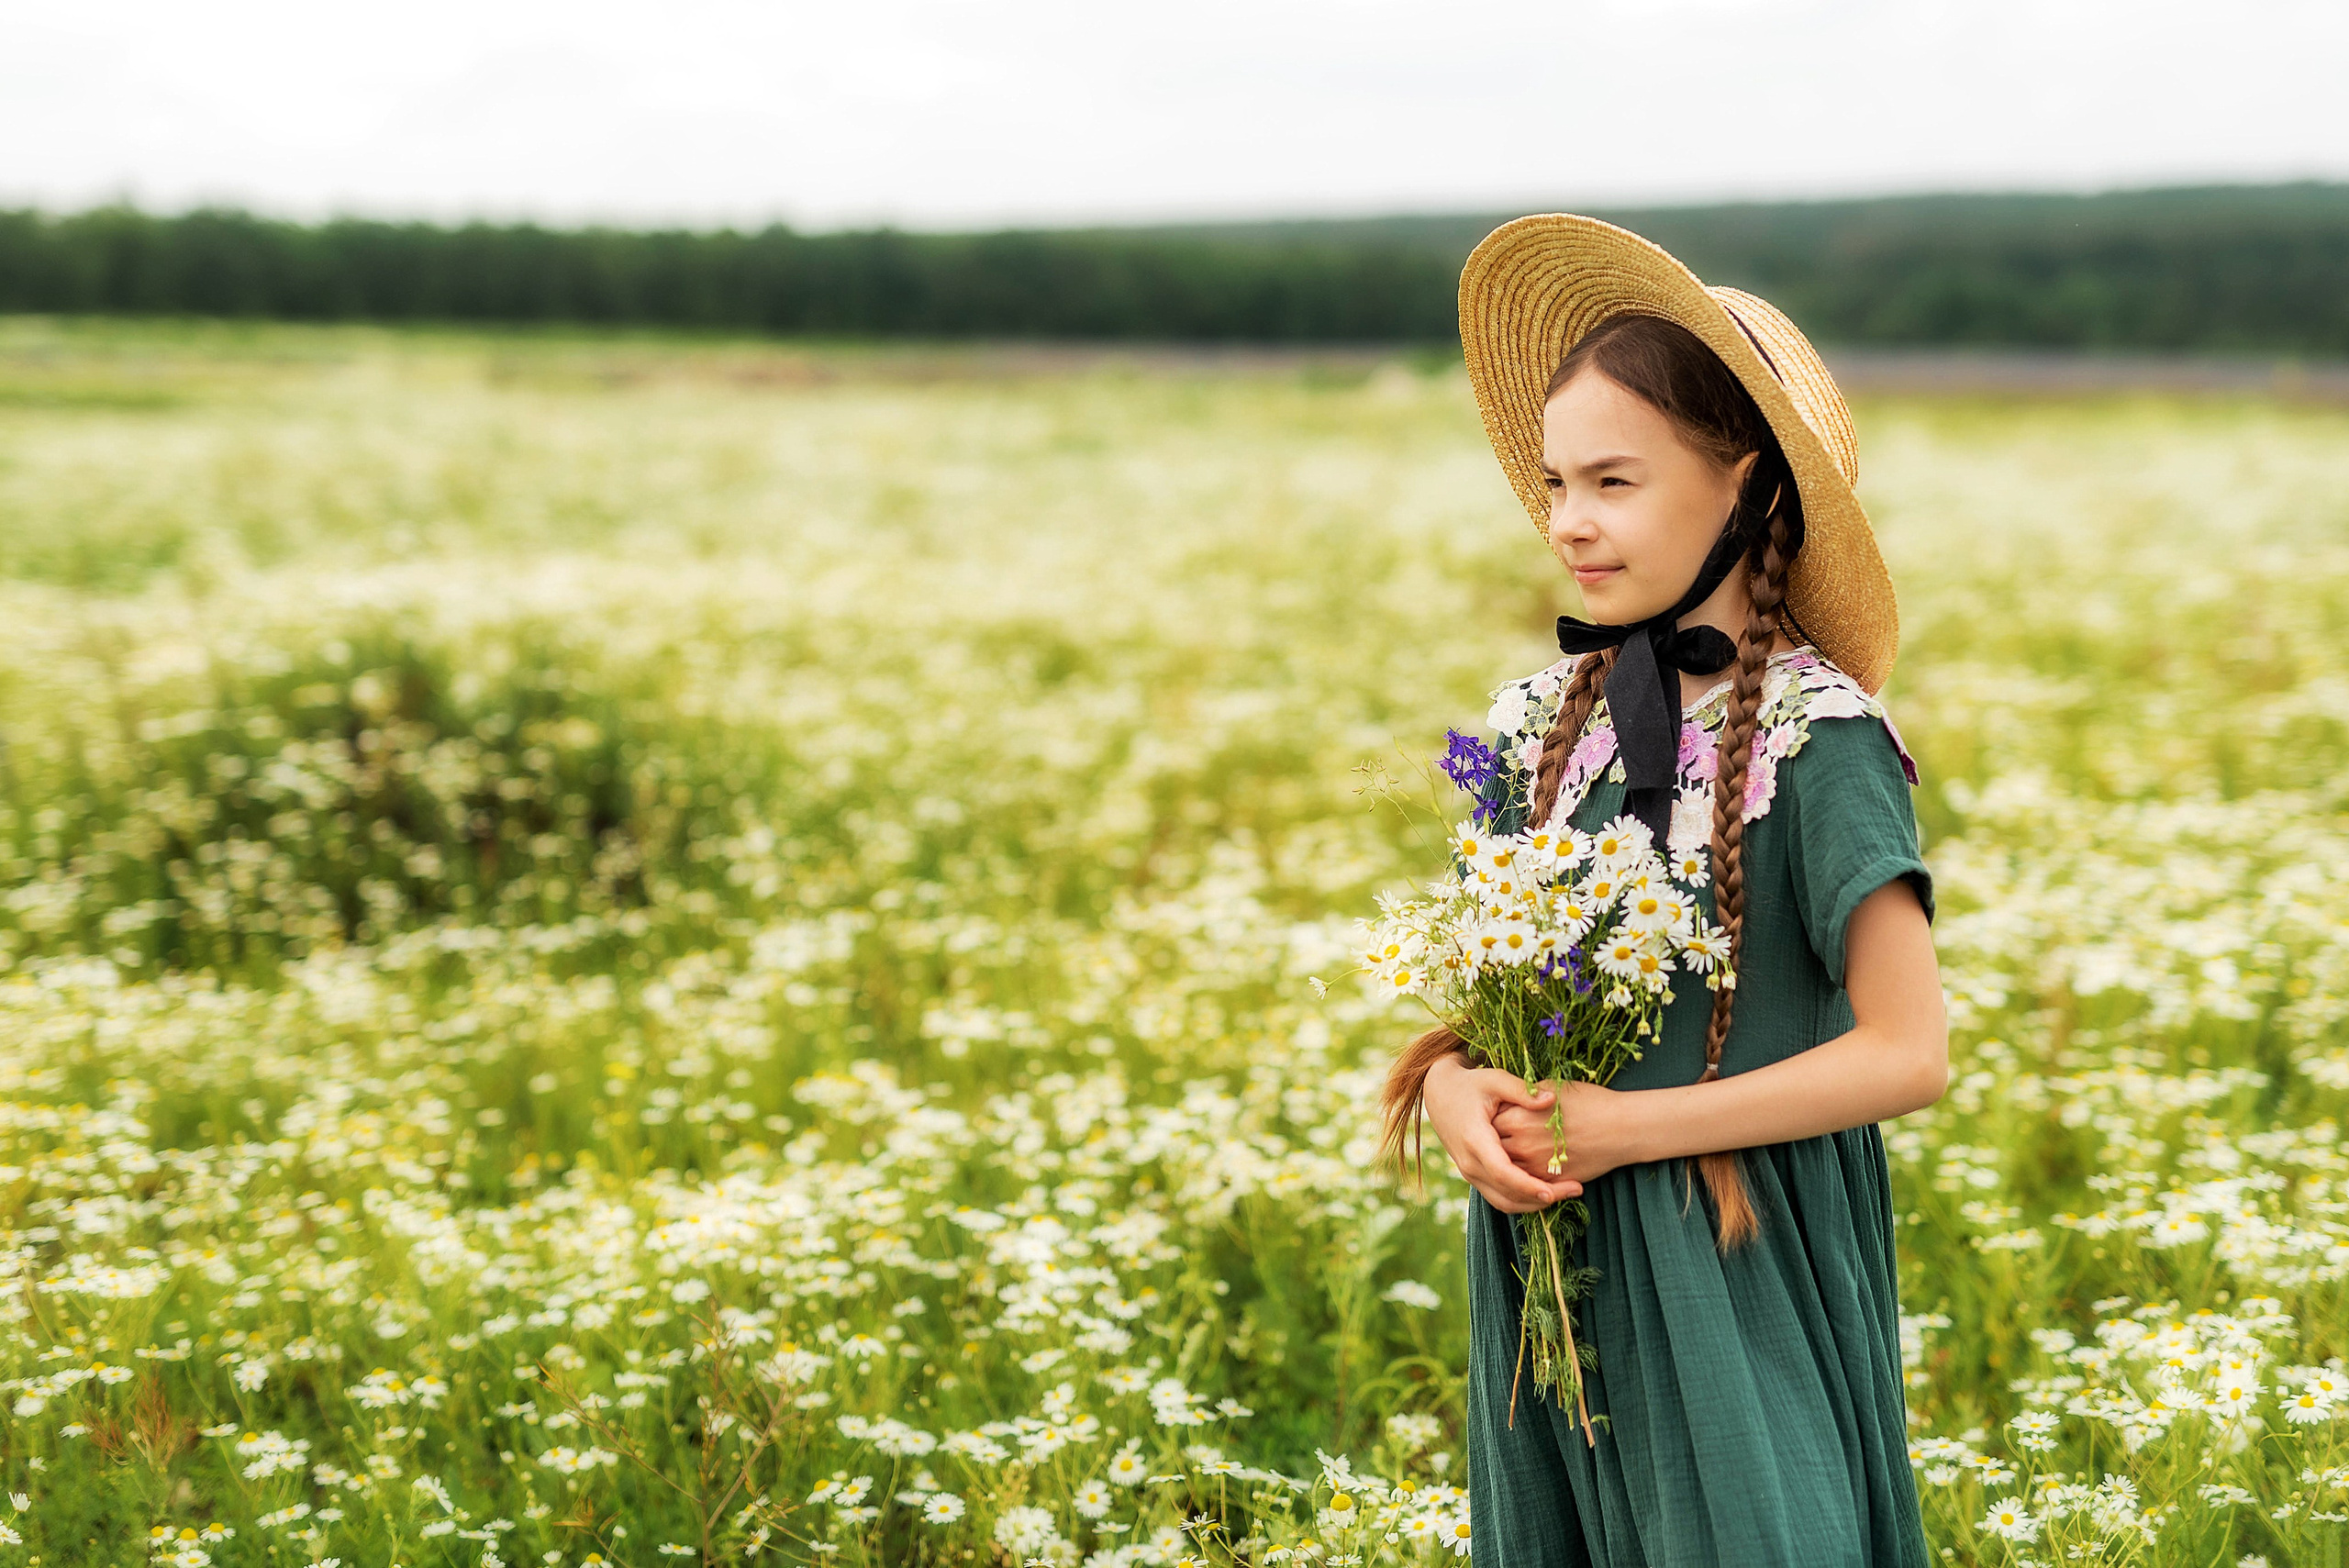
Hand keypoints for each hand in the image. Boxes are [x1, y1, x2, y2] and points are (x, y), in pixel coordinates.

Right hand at [1422, 1054, 1579, 1212]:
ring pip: (1503, 1202)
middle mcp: (1469, 1162)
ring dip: (1534, 1204)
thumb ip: (1522, 1091)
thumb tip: (1551, 1100)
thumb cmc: (1471, 1084)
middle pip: (1507, 1194)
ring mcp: (1470, 1172)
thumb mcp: (1495, 1080)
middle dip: (1542, 1198)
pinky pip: (1499, 1197)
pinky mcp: (1474, 1175)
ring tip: (1567, 1193)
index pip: (1503, 1173)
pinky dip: (1523, 1199)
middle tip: (1576, 1190)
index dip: (1528, 1185)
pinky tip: (1547, 1191)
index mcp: (1475, 1139)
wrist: (1439, 1094)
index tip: (1553, 1191)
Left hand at [1494, 1080, 1639, 1188]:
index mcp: (1518, 1118)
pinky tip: (1525, 1165)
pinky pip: (1525, 1183)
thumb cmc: (1589, 1102)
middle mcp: (1521, 1144)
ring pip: (1506, 1169)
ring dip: (1505, 1161)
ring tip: (1509, 1150)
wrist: (1620, 1128)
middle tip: (1494, 1135)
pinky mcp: (1549, 1181)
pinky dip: (1521, 1176)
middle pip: (1493, 1147)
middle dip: (1492, 1141)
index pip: (1489, 1121)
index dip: (1491, 1117)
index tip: (1494, 1113)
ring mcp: (1534, 1166)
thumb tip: (1511, 1100)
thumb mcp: (1551, 1089)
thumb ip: (1525, 1097)